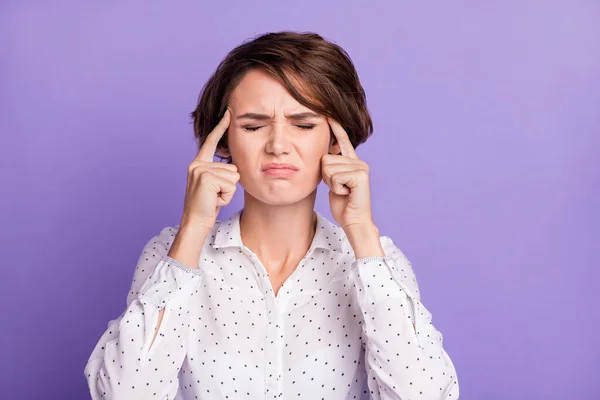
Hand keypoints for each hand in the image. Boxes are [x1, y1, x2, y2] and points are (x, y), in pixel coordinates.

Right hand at [180, 109, 238, 232]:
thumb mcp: (213, 185)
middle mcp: (197, 165)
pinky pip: (230, 186)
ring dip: (228, 192)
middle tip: (215, 196)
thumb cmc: (207, 206)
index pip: (211, 142)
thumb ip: (220, 172)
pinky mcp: (206, 179)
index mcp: (198, 164)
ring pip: (233, 177)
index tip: (229, 112)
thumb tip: (235, 166)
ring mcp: (200, 171)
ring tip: (214, 198)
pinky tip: (214, 201)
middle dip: (229, 185)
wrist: (195, 222)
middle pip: (232, 167)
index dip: (221, 127)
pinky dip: (226, 197)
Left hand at [321, 117, 374, 231]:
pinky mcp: (360, 175)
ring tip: (343, 191)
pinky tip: (346, 194)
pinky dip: (336, 188)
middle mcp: (358, 161)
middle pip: (325, 158)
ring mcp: (361, 167)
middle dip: (326, 177)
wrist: (353, 221)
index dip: (335, 127)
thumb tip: (324, 156)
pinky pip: (335, 176)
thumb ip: (331, 168)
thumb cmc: (343, 205)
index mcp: (352, 162)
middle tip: (339, 189)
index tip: (329, 113)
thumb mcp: (333, 182)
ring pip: (328, 167)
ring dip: (331, 183)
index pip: (342, 140)